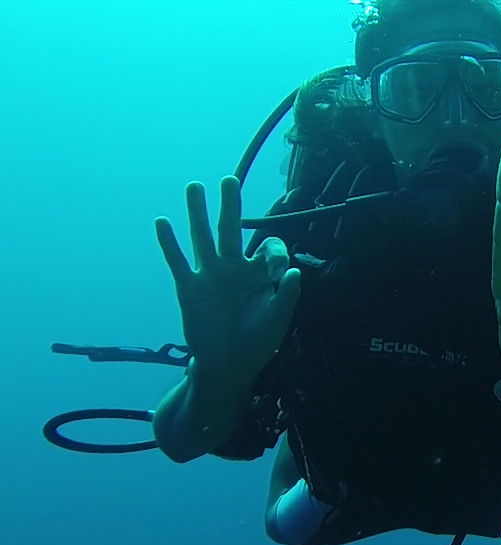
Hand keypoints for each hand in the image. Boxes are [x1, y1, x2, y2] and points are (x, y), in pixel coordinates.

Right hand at [156, 176, 300, 376]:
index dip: (275, 250)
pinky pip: (178, 262)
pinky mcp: (190, 289)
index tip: (277, 268)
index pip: (268, 247)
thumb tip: (293, 270)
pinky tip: (163, 222)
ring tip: (195, 186)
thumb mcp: (279, 318)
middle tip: (230, 179)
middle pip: (231, 229)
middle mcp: (233, 269)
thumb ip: (287, 294)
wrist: (229, 365)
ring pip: (203, 237)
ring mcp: (210, 276)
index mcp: (258, 273)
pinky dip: (170, 243)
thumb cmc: (257, 341)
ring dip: (198, 212)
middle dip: (231, 205)